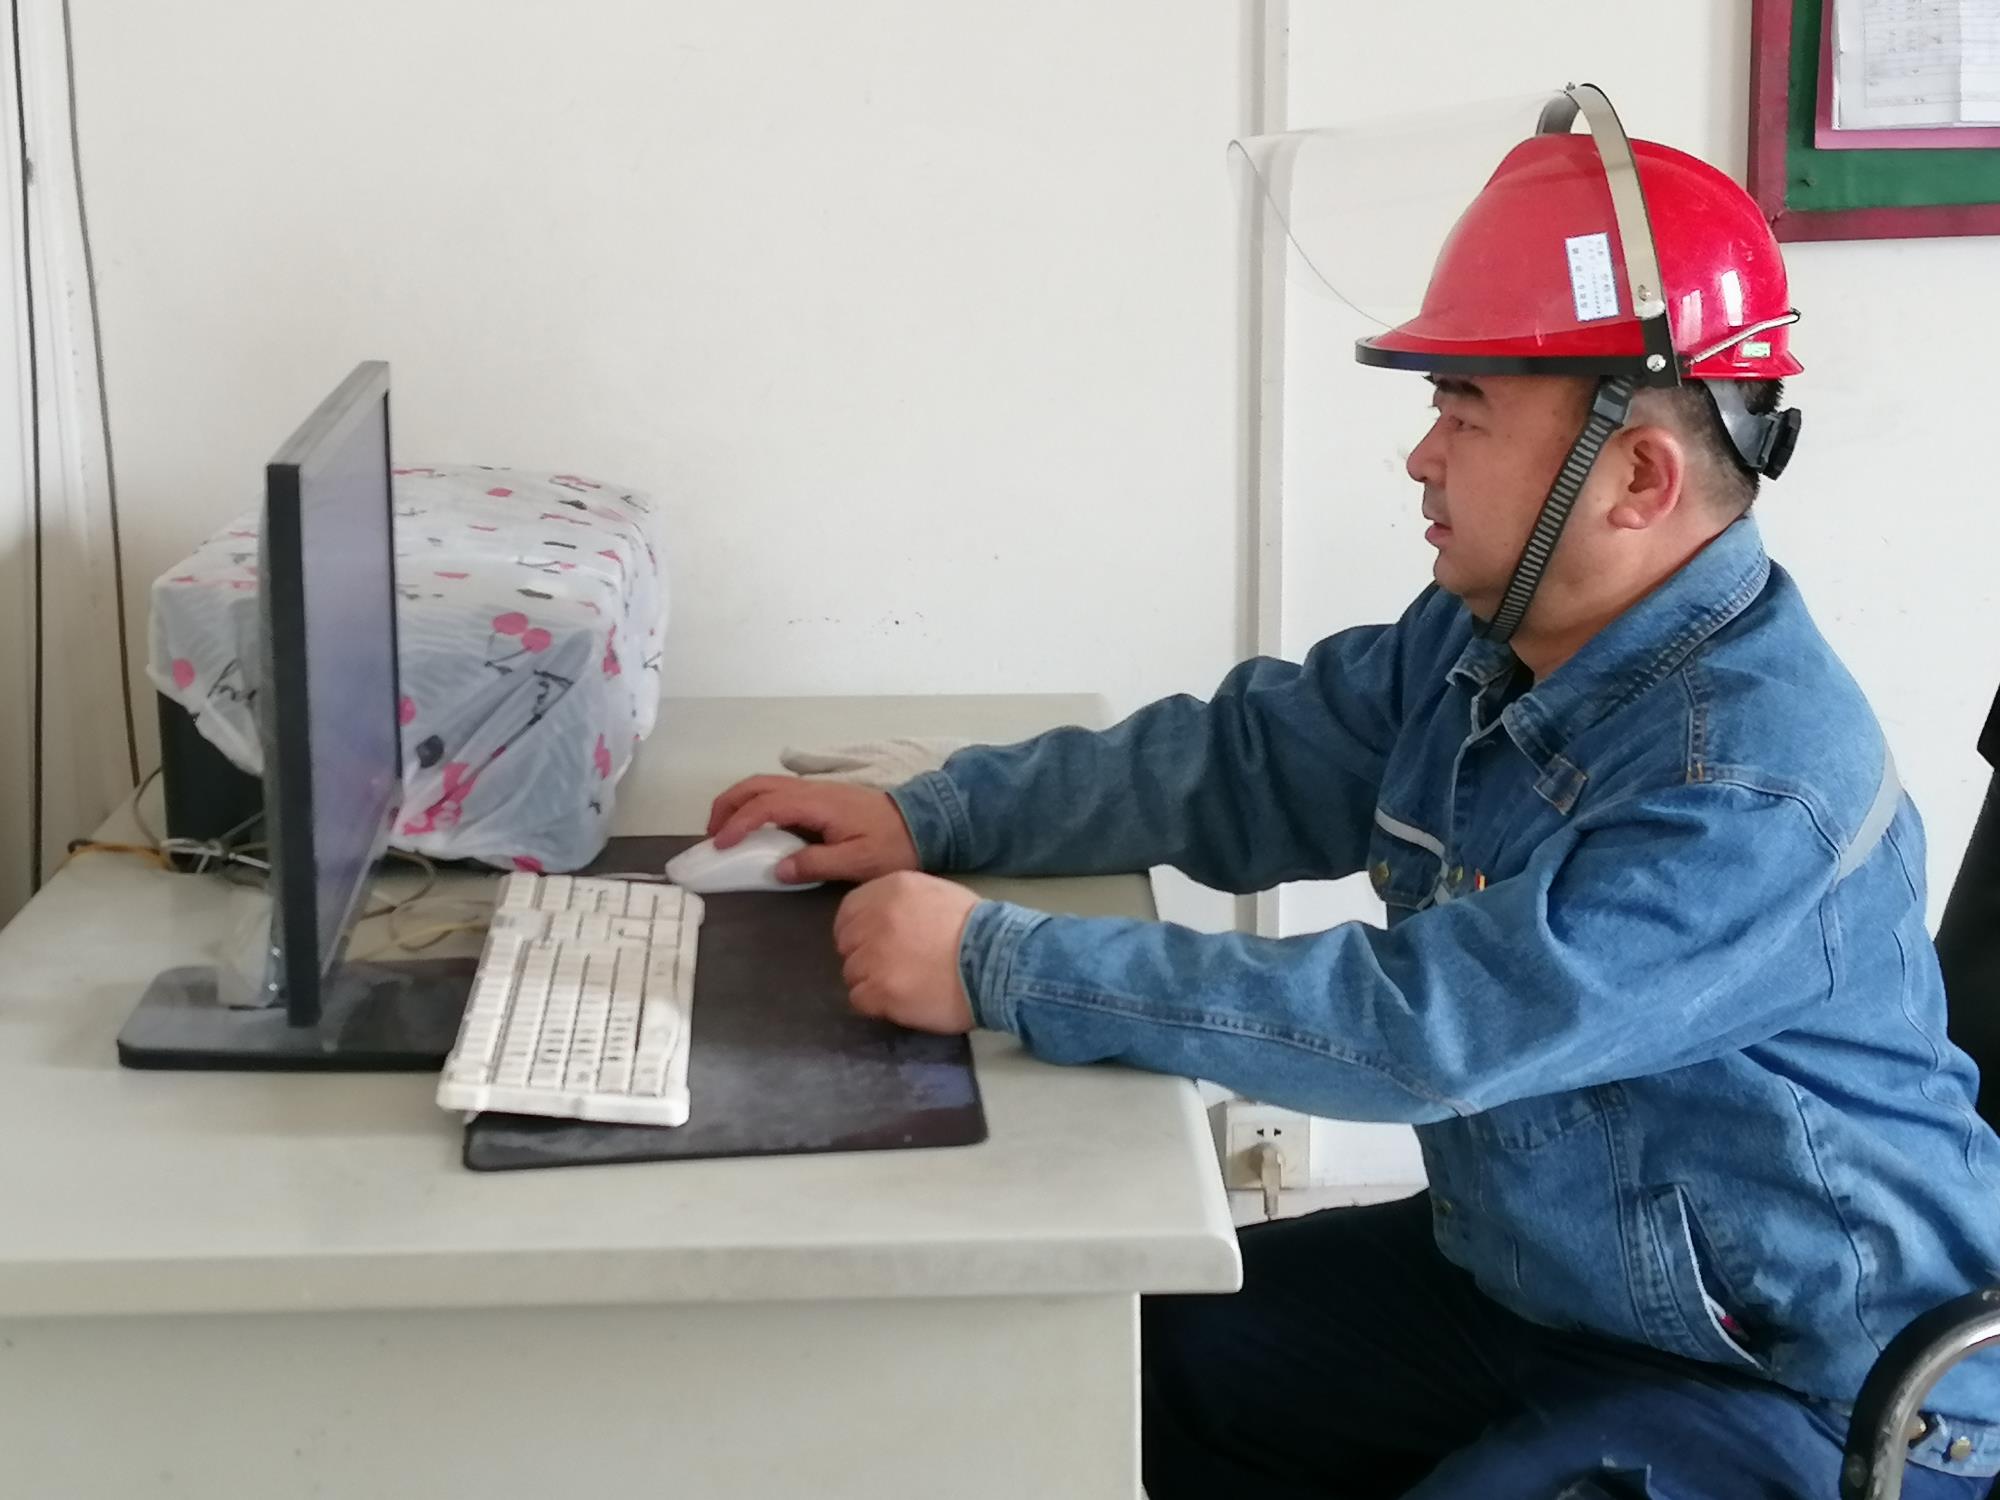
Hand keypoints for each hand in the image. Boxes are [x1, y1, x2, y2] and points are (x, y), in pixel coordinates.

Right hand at [706, 776, 919, 884]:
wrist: (925, 823)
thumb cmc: (894, 844)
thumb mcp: (858, 862)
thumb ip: (816, 864)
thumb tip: (777, 869)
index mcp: (818, 803)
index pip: (766, 806)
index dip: (739, 823)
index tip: (721, 845)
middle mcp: (812, 790)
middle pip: (758, 785)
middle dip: (728, 804)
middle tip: (711, 834)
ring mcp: (816, 791)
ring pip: (766, 785)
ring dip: (739, 802)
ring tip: (724, 829)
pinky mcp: (820, 797)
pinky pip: (778, 793)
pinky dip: (755, 804)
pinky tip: (753, 826)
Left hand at [834, 872, 979, 1033]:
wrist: (999, 962)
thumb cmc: (977, 929)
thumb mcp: (936, 894)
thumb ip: (902, 903)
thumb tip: (882, 921)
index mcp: (891, 889)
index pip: (849, 911)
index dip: (858, 931)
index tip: (872, 944)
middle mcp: (876, 918)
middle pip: (847, 944)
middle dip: (864, 957)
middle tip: (893, 968)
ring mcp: (876, 955)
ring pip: (851, 974)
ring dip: (872, 982)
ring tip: (904, 986)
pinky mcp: (881, 990)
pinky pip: (860, 1000)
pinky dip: (877, 1004)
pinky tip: (902, 1001)